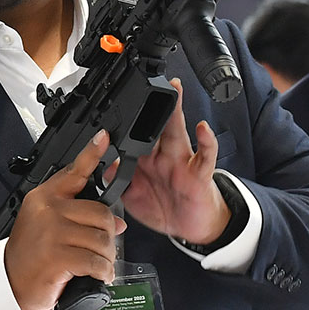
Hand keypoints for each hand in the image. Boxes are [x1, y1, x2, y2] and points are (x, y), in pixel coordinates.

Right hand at [3, 130, 125, 309]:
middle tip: (103, 249)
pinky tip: (99, 275)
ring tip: (99, 264)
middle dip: (109, 235)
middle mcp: (47, 209)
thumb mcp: (48, 226)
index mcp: (45, 196)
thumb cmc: (31, 256)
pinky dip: (102, 271)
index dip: (92, 154)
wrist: (10, 284)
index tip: (104, 138)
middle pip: (101, 212)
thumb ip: (78, 216)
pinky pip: (94, 260)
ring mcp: (51, 231)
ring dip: (107, 256)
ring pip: (101, 238)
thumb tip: (117, 222)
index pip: (73, 171)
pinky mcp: (57, 255)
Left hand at [119, 80, 228, 242]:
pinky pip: (204, 156)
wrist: (191, 228)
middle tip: (152, 81)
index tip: (115, 105)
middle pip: (157, 125)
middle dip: (154, 104)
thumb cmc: (164, 208)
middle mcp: (164, 156)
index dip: (127, 121)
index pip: (135, 134)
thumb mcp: (133, 196)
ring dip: (176, 112)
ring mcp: (182, 162)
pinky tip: (203, 129)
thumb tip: (102, 167)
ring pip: (178, 132)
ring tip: (176, 91)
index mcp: (147, 159)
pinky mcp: (199, 174)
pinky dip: (207, 141)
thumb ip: (117, 181)